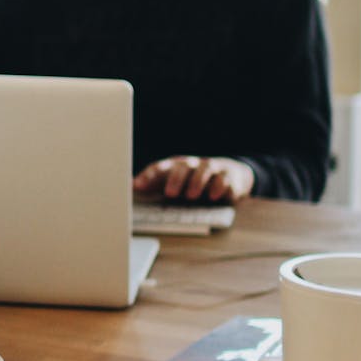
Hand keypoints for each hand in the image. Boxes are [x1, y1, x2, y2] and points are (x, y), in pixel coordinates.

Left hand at [132, 156, 254, 203]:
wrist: (230, 174)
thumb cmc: (194, 181)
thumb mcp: (174, 182)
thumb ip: (154, 185)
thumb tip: (129, 186)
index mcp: (176, 166)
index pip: (160, 167)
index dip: (148, 176)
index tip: (136, 186)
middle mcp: (193, 165)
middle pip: (183, 166)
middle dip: (175, 179)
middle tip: (170, 193)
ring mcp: (212, 168)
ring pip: (205, 169)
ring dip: (197, 182)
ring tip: (192, 196)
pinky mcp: (229, 175)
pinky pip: (225, 178)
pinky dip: (220, 186)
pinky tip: (214, 196)